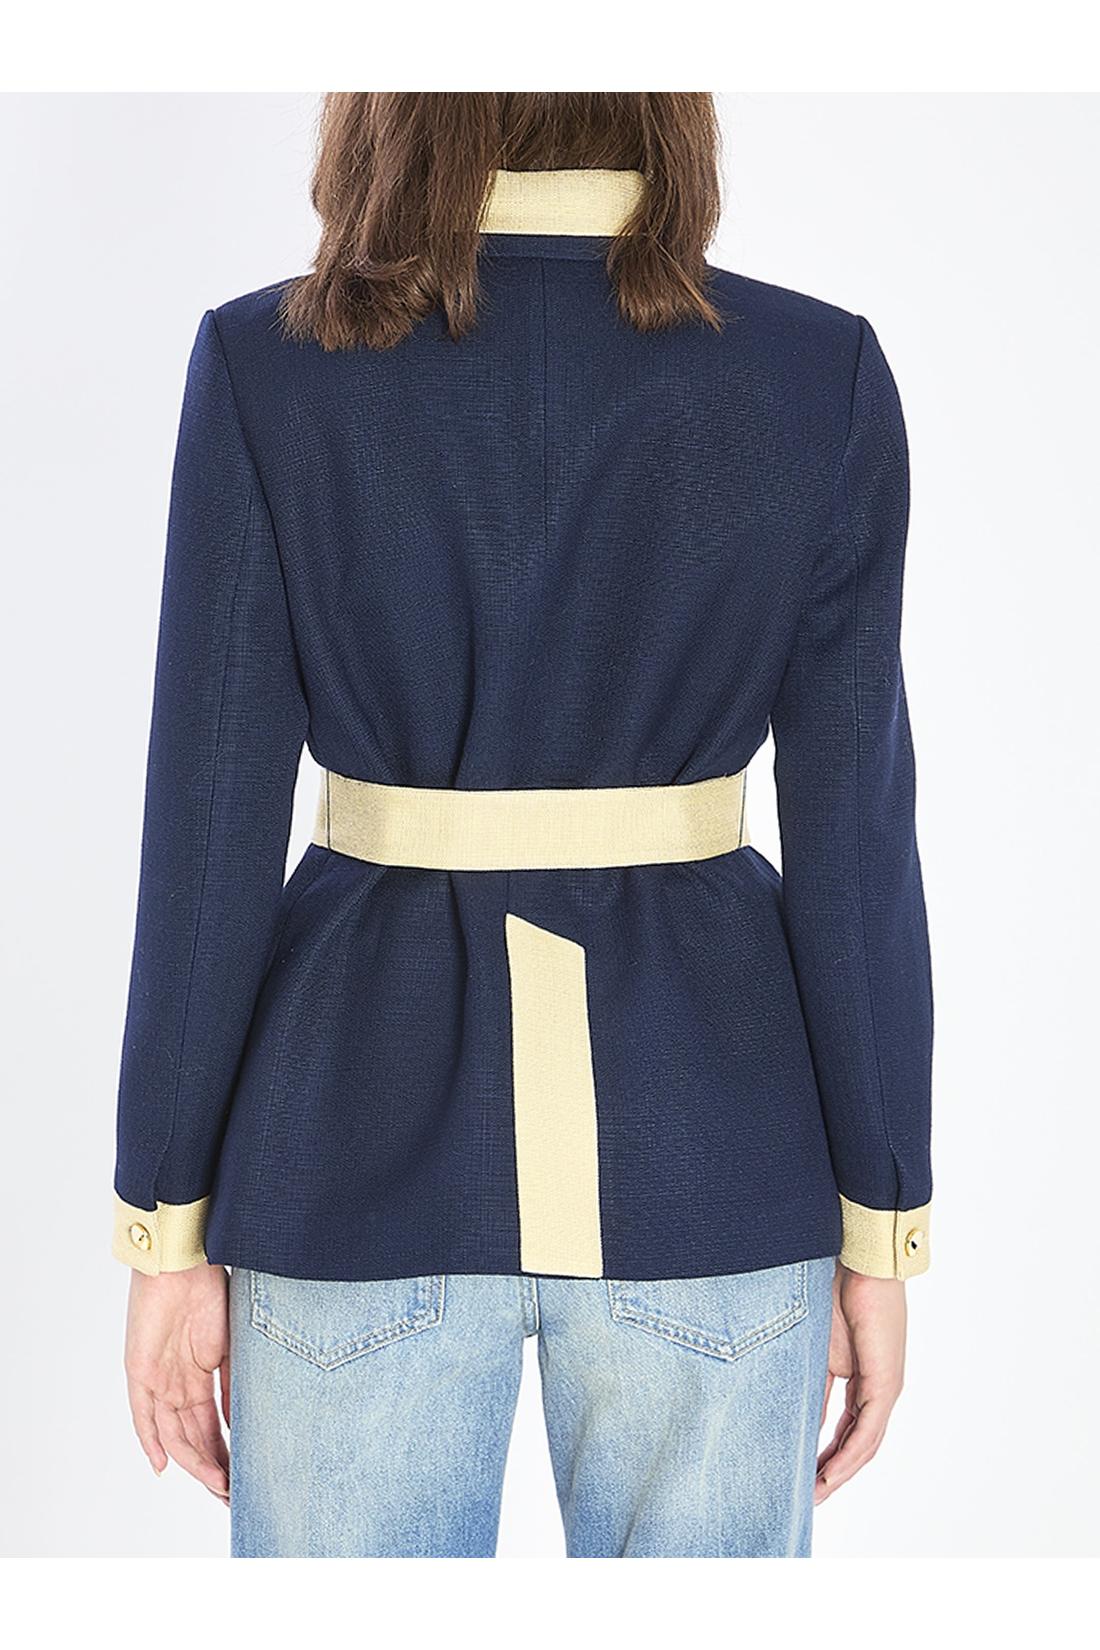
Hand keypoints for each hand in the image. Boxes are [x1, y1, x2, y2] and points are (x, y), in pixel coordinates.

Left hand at [124, 1263, 230, 1501]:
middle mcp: (176, 1383)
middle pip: (193, 1437)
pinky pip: (142, 1414)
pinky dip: (151, 1440)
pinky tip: (163, 1465)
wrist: (186, 1259)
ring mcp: (158, 1379)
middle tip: (232, 1492)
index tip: (244, 1478)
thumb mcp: (231, 1344)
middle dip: (213, 1467)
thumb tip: (239, 1422)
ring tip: (216, 1483)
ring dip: (194, 1461)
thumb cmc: (211, 1289)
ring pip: (173, 1432)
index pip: (211, 1427)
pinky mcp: (140, 1372)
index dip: (226, 1453)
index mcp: (199, 1375)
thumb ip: (232, 1383)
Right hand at [815, 1263, 905, 1504]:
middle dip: (830, 1471)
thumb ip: (806, 1374)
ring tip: (815, 1494)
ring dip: (839, 1472)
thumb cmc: (833, 1285)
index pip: (843, 1425)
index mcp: (859, 1374)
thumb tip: (787, 1404)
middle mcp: (876, 1385)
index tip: (799, 1472)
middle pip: (855, 1442)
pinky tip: (830, 1474)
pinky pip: (868, 1431)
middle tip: (806, 1495)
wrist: (860, 1258)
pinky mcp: (886, 1383)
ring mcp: (884, 1386)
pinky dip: (848, 1456)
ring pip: (864, 1444)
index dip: (822, 1452)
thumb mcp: (813, 1341)